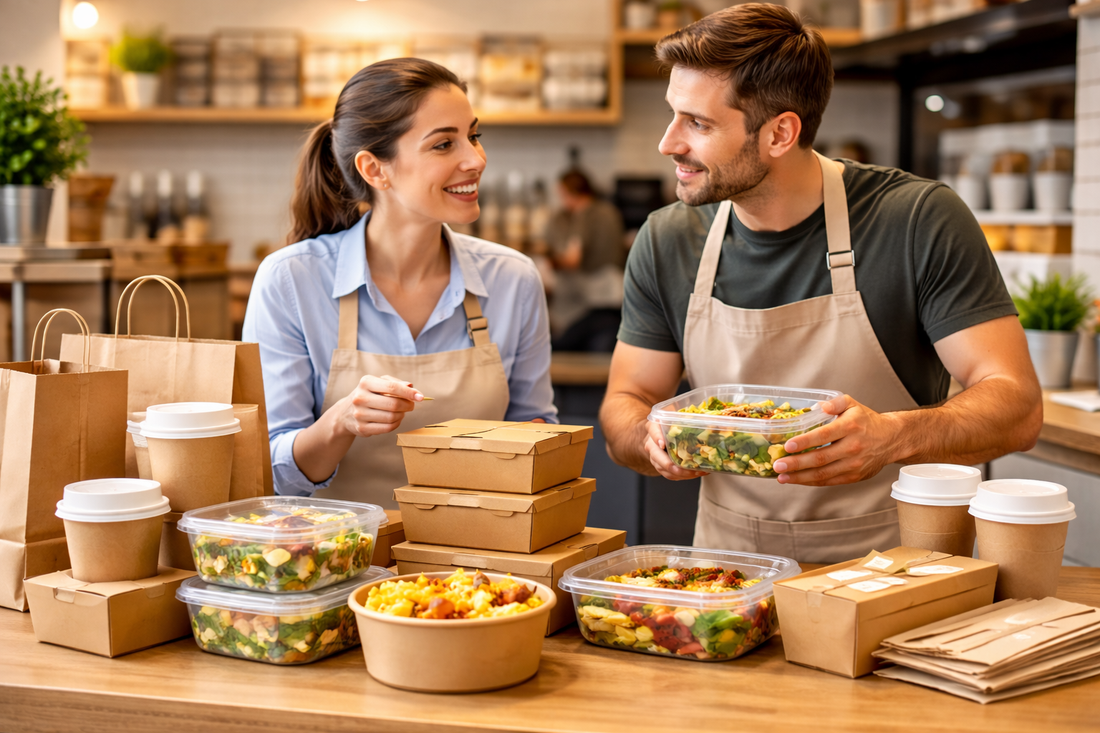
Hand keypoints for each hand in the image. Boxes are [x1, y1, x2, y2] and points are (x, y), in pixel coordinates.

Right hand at [337, 374, 423, 437]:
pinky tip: (396, 419)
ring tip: (402, 412)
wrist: (345, 413)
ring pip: (392, 417)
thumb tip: (411, 386)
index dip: (409, 392)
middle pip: (394, 404)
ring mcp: (360, 414)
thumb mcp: (378, 383)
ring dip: (402, 415)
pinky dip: (396, 424)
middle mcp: (360, 398)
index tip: (420, 397)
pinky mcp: (362, 428)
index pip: (392, 387)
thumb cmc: (368, 395)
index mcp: (366, 383)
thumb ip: (395, 383)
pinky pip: (387, 428)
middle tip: (411, 405)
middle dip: (407, 405)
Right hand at [644, 420, 707, 480]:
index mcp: (654, 427)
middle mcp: (651, 443)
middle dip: (671, 465)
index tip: (662, 444)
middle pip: (656, 456)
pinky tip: (695, 473)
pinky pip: (669, 475)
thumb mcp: (678, 416)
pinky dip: (682, 476)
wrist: (662, 433)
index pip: (653, 430)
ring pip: (664, 468)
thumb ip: (689, 417)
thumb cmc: (673, 423)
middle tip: (685, 468)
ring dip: (681, 473)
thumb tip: (712, 420)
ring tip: (697, 471)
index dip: (657, 437)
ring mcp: (655, 457)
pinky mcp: (661, 467)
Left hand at [772, 394, 900, 485]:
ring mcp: (853, 464)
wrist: (891, 439)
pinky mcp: (854, 476)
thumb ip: (836, 402)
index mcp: (850, 427)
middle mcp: (852, 447)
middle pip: (820, 458)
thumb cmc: (866, 421)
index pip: (824, 435)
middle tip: (778, 465)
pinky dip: (811, 482)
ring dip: (800, 477)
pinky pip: (829, 481)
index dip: (804, 441)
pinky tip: (797, 480)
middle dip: (796, 464)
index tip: (787, 446)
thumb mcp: (852, 404)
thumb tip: (820, 406)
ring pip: (823, 474)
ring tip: (781, 476)